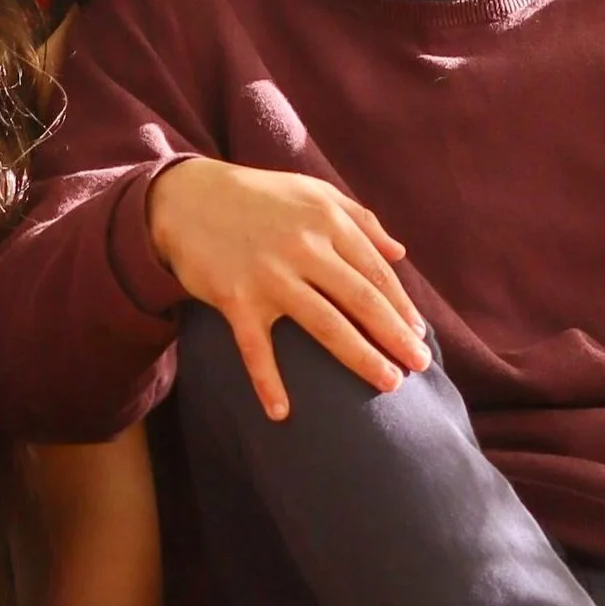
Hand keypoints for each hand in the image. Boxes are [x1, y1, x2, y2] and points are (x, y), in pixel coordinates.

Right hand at [147, 158, 425, 416]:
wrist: (185, 198)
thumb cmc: (257, 197)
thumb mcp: (312, 192)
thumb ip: (359, 219)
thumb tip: (400, 253)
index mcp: (326, 221)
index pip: (375, 271)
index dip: (401, 306)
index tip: (419, 334)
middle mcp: (303, 248)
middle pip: (361, 300)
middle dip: (394, 335)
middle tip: (419, 366)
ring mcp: (269, 276)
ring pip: (326, 325)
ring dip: (361, 358)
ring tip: (389, 383)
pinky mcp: (236, 299)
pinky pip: (255, 349)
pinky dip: (267, 382)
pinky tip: (282, 413)